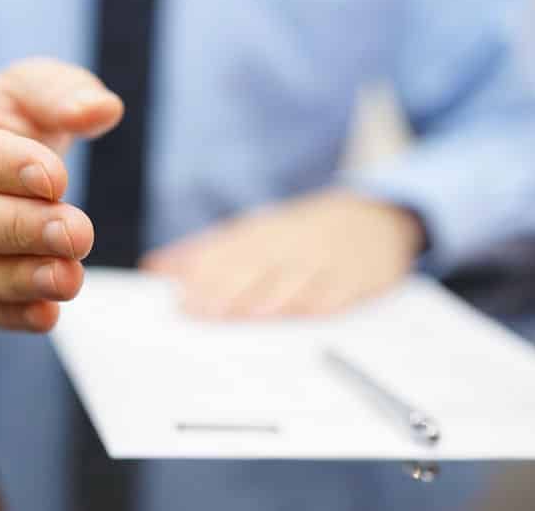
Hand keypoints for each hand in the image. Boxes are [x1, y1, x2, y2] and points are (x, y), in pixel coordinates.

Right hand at [0, 58, 122, 330]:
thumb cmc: (2, 125)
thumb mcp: (27, 92)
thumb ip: (62, 93)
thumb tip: (102, 108)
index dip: (3, 168)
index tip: (57, 179)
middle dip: (18, 230)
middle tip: (78, 234)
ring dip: (17, 280)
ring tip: (69, 279)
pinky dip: (5, 315)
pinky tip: (46, 313)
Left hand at [141, 190, 425, 318]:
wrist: (378, 219)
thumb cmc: (304, 232)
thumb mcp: (254, 232)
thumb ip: (205, 251)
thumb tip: (156, 267)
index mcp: (264, 232)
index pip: (229, 253)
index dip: (204, 276)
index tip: (182, 300)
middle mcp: (292, 244)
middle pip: (257, 268)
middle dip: (228, 291)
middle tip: (202, 313)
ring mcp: (326, 261)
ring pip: (295, 280)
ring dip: (271, 298)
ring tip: (247, 315)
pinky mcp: (358, 280)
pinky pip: (340, 293)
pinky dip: (322, 302)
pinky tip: (305, 312)